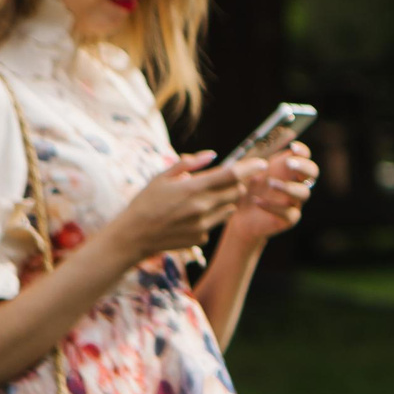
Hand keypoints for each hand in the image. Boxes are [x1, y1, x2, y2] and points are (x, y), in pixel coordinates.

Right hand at [111, 152, 261, 261]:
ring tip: (204, 197)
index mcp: (192, 189)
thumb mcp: (161, 177)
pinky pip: (216, 223)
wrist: (133, 236)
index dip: (249, 168)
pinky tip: (193, 215)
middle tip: (226, 179)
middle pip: (236, 191)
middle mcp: (201, 207)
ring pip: (230, 208)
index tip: (261, 163)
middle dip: (237, 183)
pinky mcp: (201, 238)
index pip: (231, 175)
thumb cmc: (145, 203)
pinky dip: (212, 216)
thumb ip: (188, 164)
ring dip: (226, 200)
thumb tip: (213, 154)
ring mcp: (203, 225)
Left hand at [228, 143, 317, 240]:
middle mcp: (295, 183)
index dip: (302, 151)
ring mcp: (294, 202)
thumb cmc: (242, 190)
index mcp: (287, 168)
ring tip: (269, 183)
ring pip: (304, 193)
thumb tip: (264, 154)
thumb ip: (255, 162)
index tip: (292, 146)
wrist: (235, 216)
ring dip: (288, 187)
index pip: (305, 156)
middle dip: (303, 166)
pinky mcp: (289, 219)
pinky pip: (289, 213)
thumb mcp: (244, 172)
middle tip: (289, 164)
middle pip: (313, 172)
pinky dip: (273, 206)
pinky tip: (256, 201)